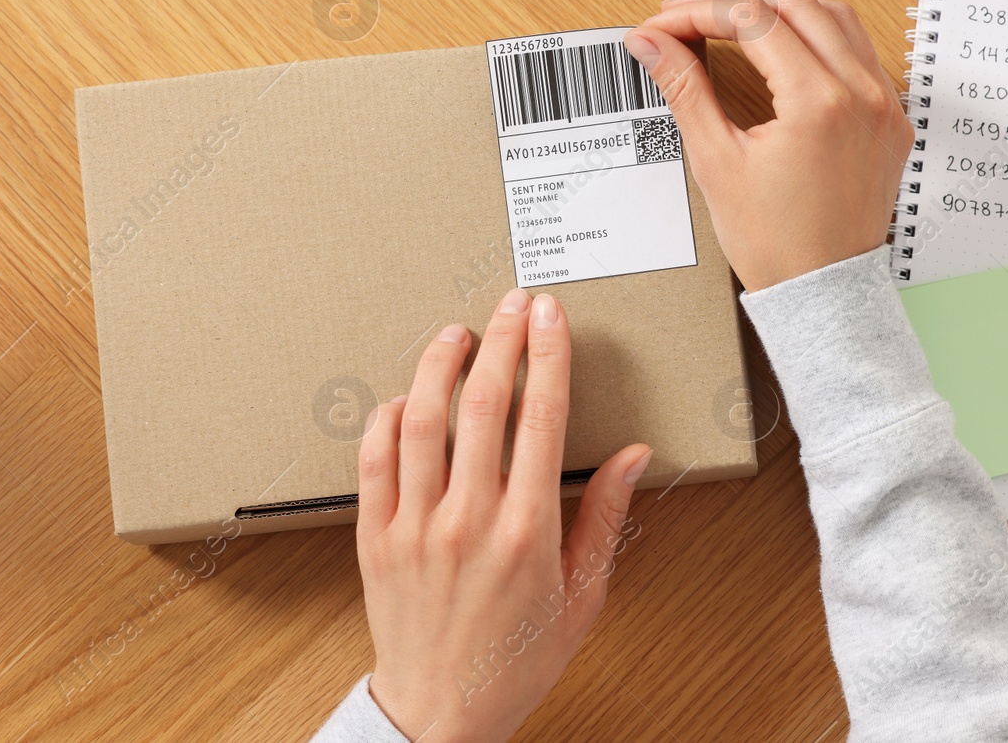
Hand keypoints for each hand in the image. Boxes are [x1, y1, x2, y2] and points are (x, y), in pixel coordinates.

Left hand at [357, 289, 651, 742]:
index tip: (552, 318)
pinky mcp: (375, 538)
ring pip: (421, 421)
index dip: (548, 357)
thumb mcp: (582, 596)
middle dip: (502, 342)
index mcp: (529, 532)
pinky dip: (386, 419)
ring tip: (457, 335)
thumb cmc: (516, 658)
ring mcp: (415, 527)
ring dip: (439, 366)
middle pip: (484, 405)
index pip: (542, 419)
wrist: (442, 712)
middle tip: (513, 305)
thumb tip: (634, 456)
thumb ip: (604, 518)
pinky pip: (373, 461)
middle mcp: (469, 521)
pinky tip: (405, 397)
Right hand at [624, 0, 912, 291]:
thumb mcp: (717, 161)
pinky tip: (784, 48)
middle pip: (793, 2)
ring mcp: (884, 103)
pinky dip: (817, 35)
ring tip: (731, 23)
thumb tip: (650, 44)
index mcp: (819, 103)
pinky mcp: (891, 117)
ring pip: (833, 15)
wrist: (823, 292)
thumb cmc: (776, 244)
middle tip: (685, 16)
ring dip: (778, 8)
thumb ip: (685, 89)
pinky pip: (859, 50)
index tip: (663, 26)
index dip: (697, 13)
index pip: (751, 19)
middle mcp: (862, 93)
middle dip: (732, 0)